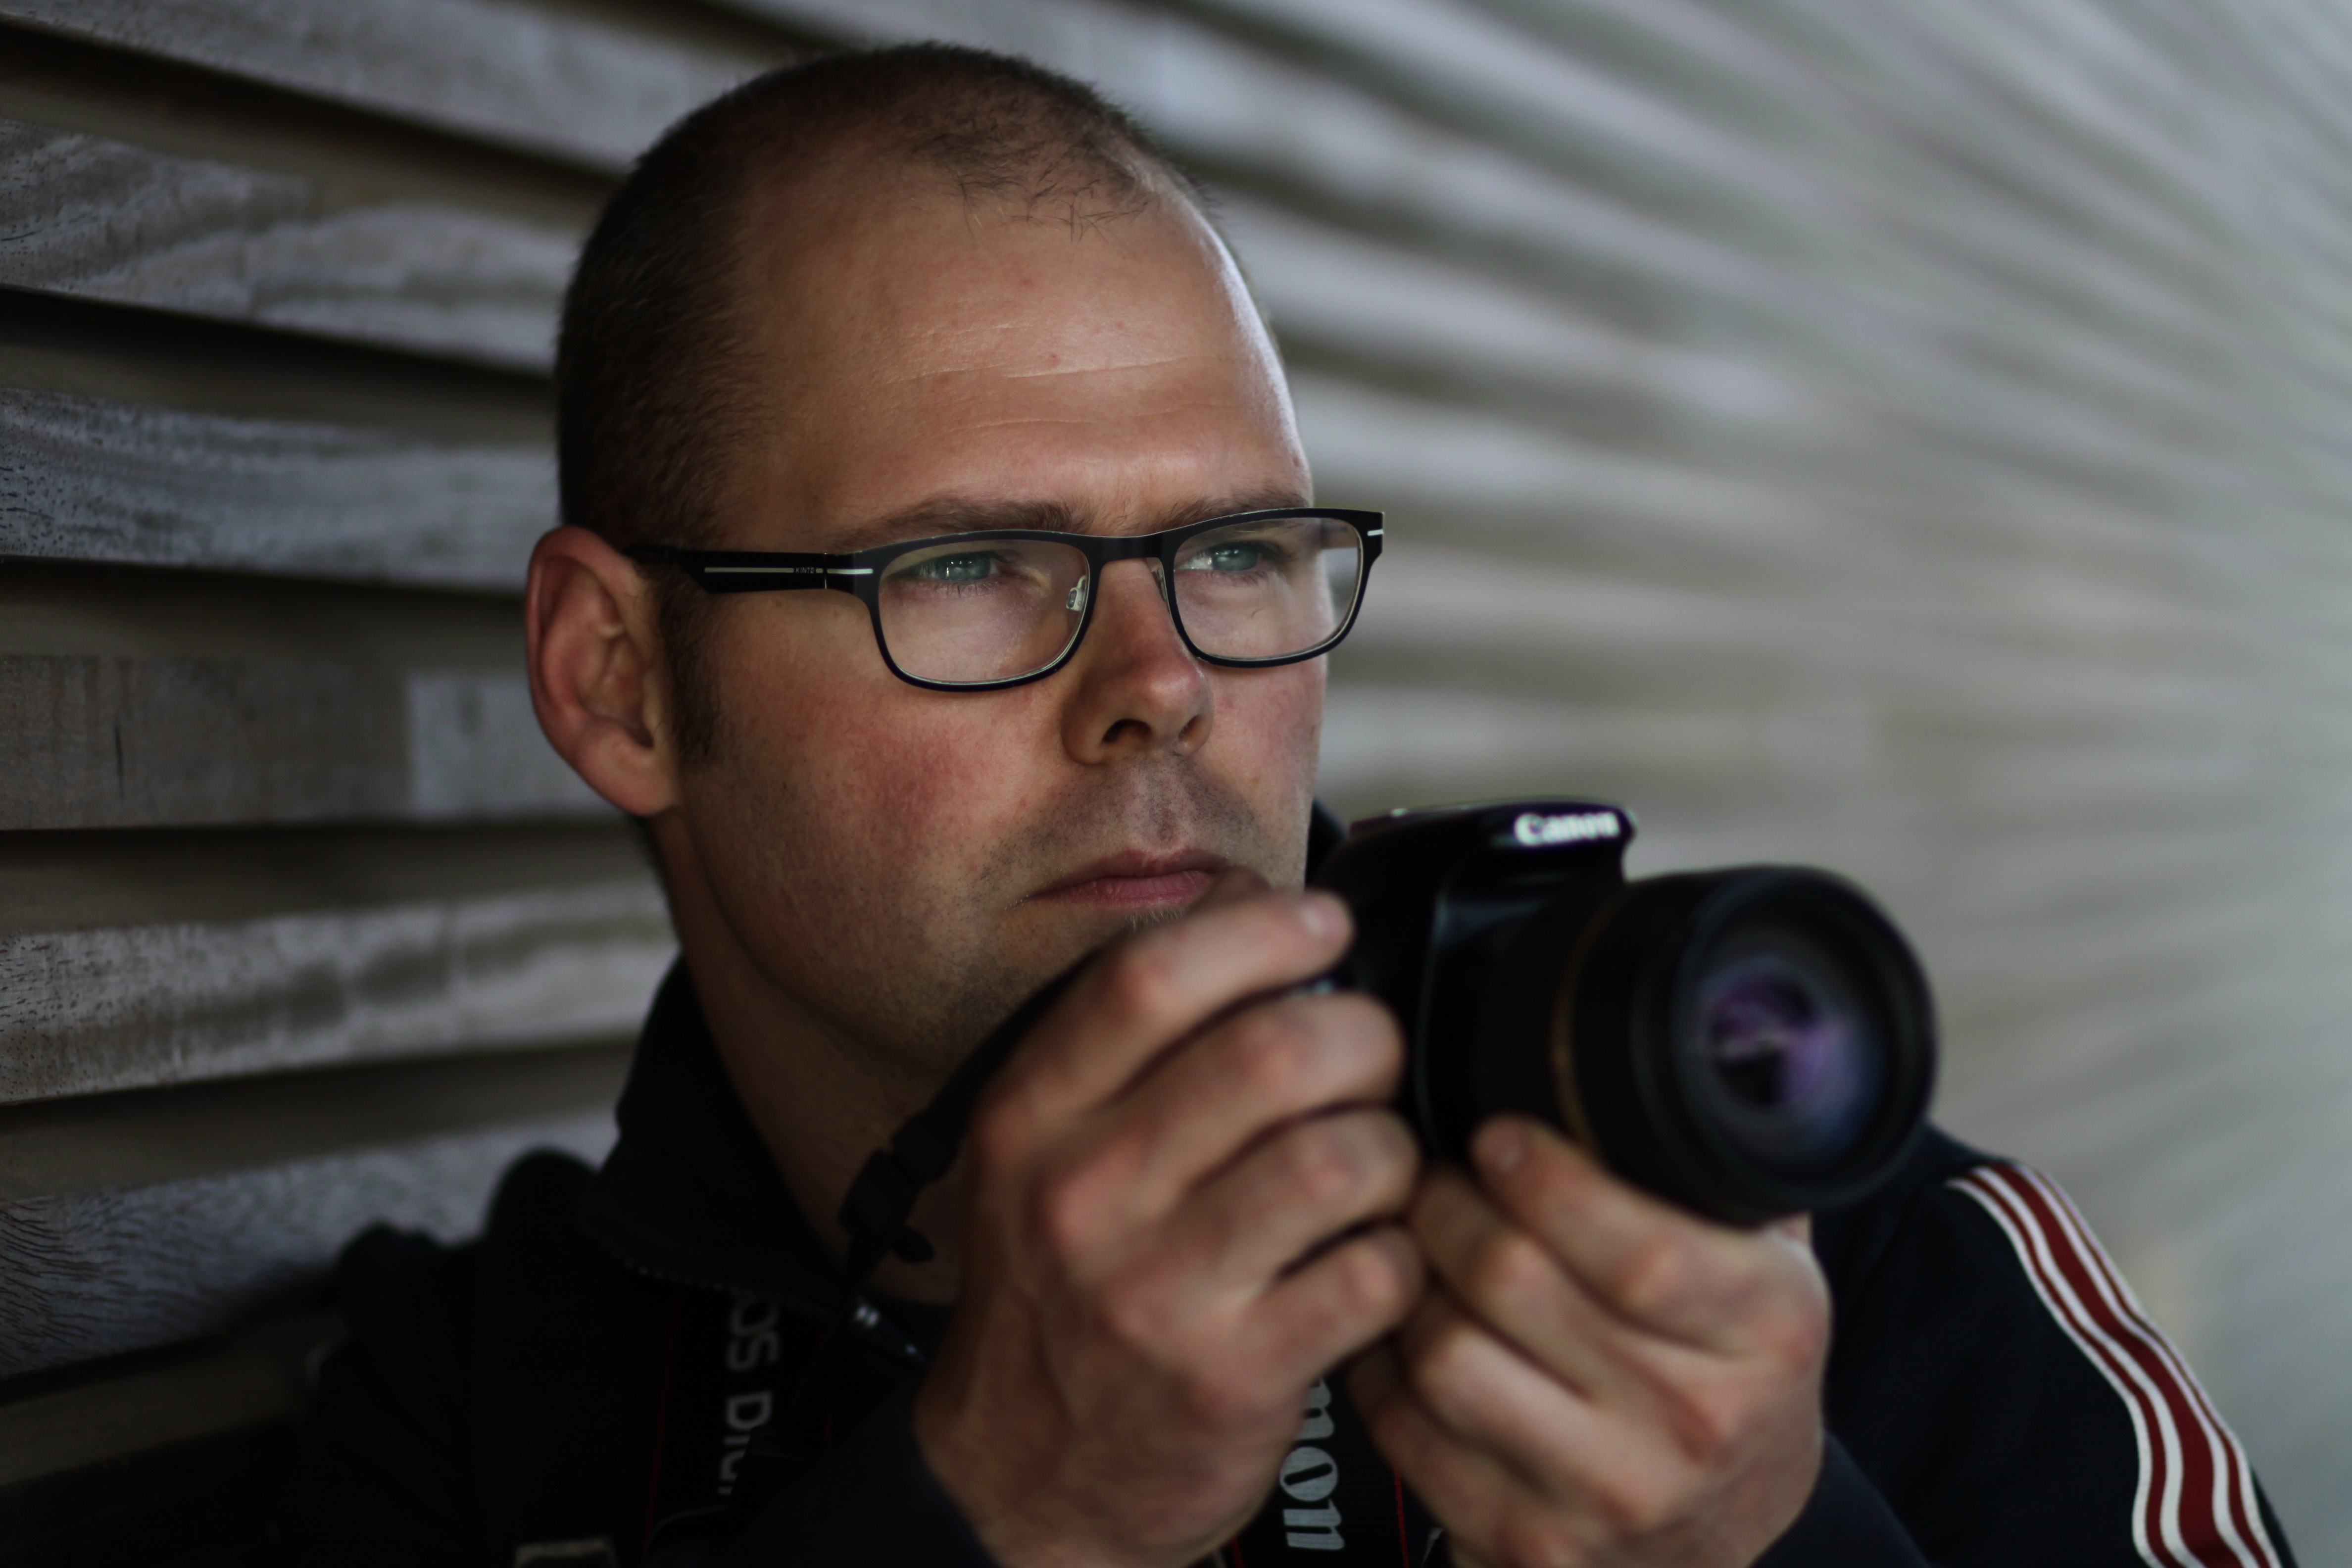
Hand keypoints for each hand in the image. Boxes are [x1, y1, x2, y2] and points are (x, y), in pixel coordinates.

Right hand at [914, 873, 1424, 1567]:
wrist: (1022, 1483)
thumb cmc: (1059, 1296)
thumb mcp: (1042, 1151)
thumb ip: (1130, 1039)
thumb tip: (1249, 907)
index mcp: (1032, 1118)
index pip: (1151, 978)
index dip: (1262, 930)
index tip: (1323, 924)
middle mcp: (1082, 1195)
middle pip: (1271, 1054)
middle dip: (1362, 1036)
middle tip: (1375, 1055)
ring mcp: (1156, 1292)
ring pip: (1340, 1158)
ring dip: (1391, 1150)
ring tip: (1378, 1165)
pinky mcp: (1233, 1377)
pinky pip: (1373, 1273)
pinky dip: (1400, 1254)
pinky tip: (1375, 1255)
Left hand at [1350, 1118, 1825, 1567]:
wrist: (1721, 1541)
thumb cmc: (1726, 1373)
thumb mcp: (1766, 1268)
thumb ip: (1723, 1166)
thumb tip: (1698, 1038)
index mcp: (1767, 1330)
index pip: (1639, 1246)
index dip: (1544, 1178)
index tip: (1494, 1135)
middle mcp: (1697, 1420)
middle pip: (1515, 1283)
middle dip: (1447, 1207)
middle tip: (1432, 1178)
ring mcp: (1611, 1495)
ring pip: (1446, 1355)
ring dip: (1407, 1286)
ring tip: (1412, 1250)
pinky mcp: (1529, 1545)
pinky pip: (1407, 1430)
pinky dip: (1379, 1368)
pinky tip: (1393, 1331)